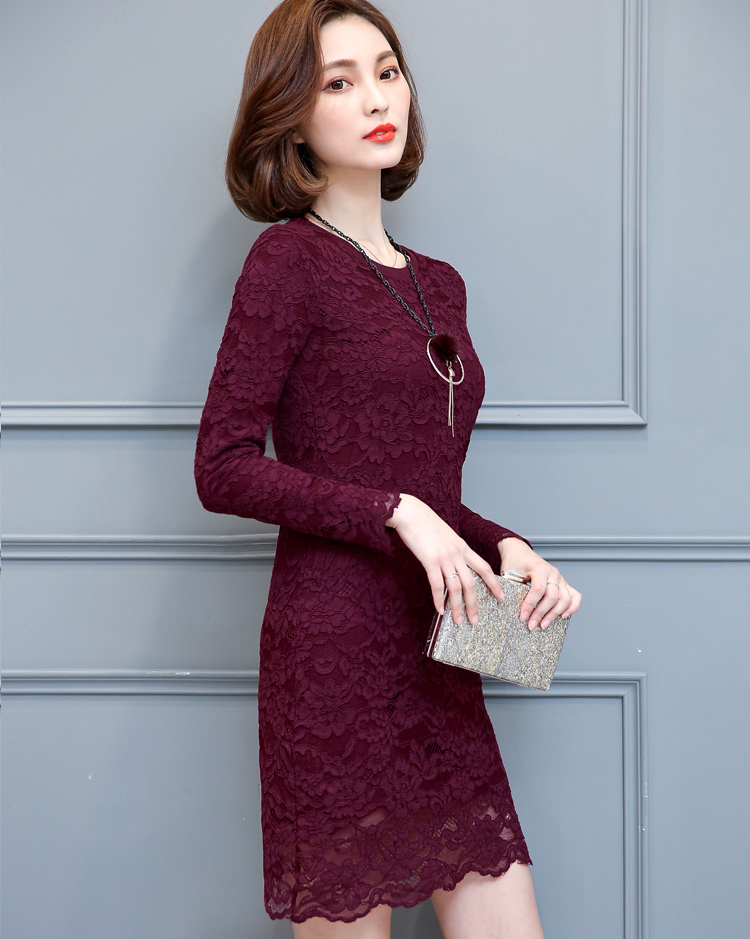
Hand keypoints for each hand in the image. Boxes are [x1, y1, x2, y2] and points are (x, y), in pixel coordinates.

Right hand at [387, 494, 503, 622]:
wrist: (411, 513)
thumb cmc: (424, 523)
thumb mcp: (445, 535)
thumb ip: (452, 549)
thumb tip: (452, 563)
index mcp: (462, 547)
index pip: (484, 568)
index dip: (494, 583)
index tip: (500, 596)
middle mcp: (457, 553)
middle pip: (472, 583)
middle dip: (474, 604)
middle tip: (475, 620)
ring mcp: (444, 557)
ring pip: (456, 588)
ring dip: (458, 607)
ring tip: (458, 621)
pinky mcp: (430, 560)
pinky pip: (437, 585)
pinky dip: (439, 600)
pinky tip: (440, 610)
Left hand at [498, 537, 581, 629]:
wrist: (519, 552)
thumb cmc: (514, 561)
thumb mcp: (509, 572)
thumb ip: (512, 588)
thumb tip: (514, 609)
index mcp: (540, 568)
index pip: (538, 590)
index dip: (530, 605)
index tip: (523, 616)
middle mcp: (553, 573)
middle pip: (552, 597)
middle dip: (541, 614)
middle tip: (531, 625)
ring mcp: (560, 578)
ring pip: (565, 599)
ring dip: (555, 614)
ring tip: (543, 625)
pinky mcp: (563, 583)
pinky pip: (575, 596)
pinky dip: (572, 607)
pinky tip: (563, 616)